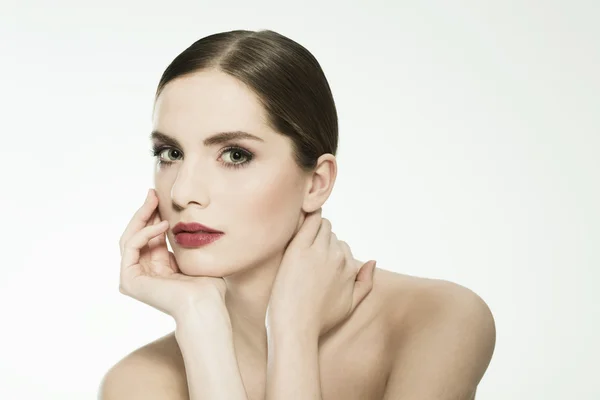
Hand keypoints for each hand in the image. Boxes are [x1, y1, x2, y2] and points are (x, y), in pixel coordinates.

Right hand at [118, 189, 227, 322]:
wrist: (205, 304)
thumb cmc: (207, 286)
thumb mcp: (192, 256)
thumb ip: (183, 241)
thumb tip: (181, 220)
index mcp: (157, 270)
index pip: (150, 237)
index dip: (153, 216)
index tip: (159, 196)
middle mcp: (142, 274)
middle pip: (136, 235)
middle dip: (144, 212)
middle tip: (152, 192)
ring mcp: (133, 278)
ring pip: (130, 238)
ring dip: (141, 216)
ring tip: (154, 200)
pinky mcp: (129, 280)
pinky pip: (130, 246)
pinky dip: (145, 232)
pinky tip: (162, 224)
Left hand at [266, 209, 375, 336]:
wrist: (296, 327)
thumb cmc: (319, 320)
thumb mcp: (350, 305)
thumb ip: (365, 283)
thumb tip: (372, 261)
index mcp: (351, 268)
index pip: (343, 247)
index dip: (329, 252)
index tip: (315, 262)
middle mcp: (339, 257)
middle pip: (332, 235)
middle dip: (322, 240)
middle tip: (305, 254)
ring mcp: (320, 251)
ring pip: (322, 226)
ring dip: (313, 229)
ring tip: (300, 242)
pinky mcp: (300, 247)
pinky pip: (310, 220)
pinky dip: (308, 216)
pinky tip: (300, 218)